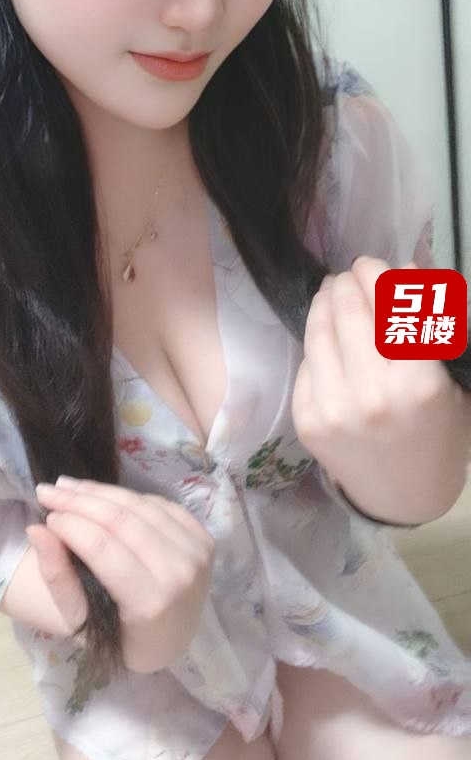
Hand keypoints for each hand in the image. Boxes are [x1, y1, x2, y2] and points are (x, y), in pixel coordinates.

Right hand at [30, 478, 215, 672]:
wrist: (169, 642)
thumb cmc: (119, 636)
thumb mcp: (79, 620)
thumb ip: (57, 577)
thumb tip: (36, 530)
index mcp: (150, 602)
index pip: (103, 547)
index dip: (70, 524)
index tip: (44, 514)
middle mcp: (180, 573)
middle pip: (122, 520)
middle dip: (78, 501)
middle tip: (46, 490)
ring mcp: (197, 553)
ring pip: (139, 505)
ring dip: (98, 491)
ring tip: (66, 486)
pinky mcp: (204, 537)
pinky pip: (158, 504)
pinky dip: (126, 497)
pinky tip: (100, 496)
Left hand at [292, 255, 467, 521]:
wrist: (404, 496)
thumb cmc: (438, 430)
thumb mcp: (452, 378)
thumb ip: (433, 323)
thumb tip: (403, 268)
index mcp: (418, 382)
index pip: (389, 303)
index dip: (375, 273)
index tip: (370, 264)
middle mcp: (371, 394)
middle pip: (346, 309)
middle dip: (345, 283)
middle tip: (347, 277)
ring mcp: (332, 408)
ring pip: (318, 330)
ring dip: (323, 304)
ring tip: (331, 295)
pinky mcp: (306, 420)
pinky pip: (306, 363)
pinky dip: (317, 344)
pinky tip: (327, 340)